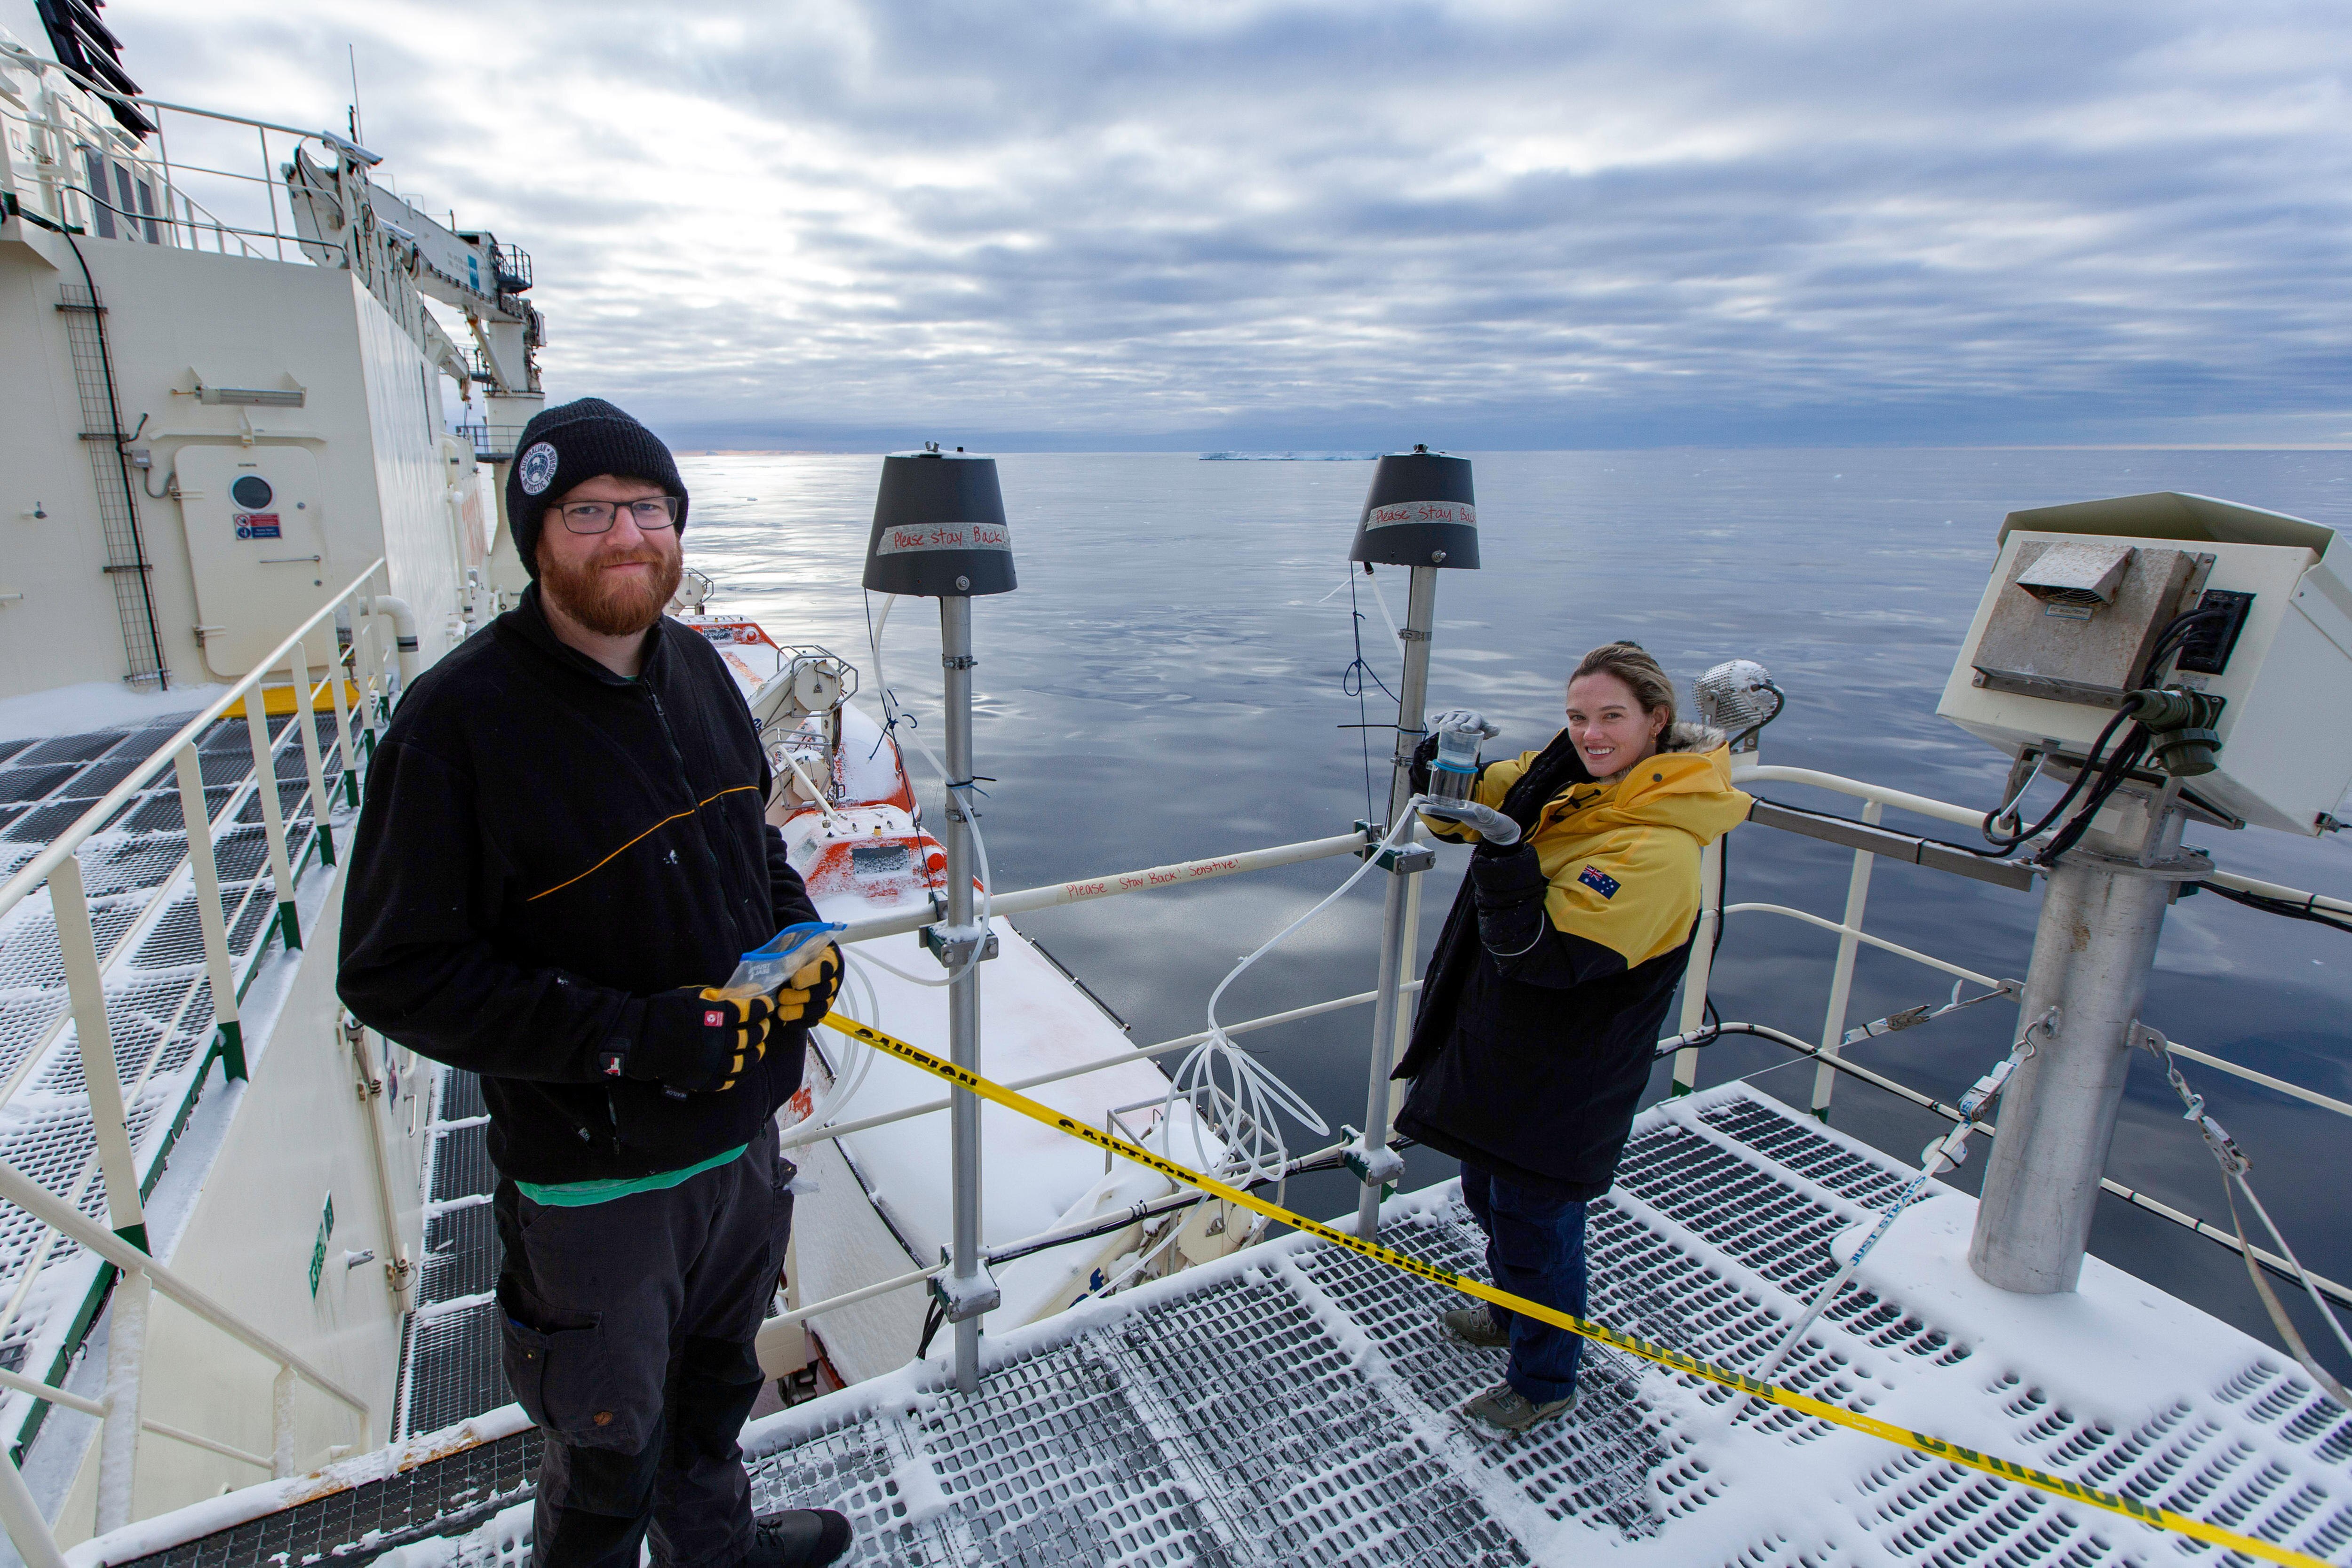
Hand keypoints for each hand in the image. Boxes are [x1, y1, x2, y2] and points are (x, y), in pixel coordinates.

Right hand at [627, 988, 774, 1094]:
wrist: (641, 1039)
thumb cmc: (666, 1010)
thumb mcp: (694, 994)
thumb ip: (719, 996)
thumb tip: (742, 993)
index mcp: (718, 1017)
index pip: (750, 1012)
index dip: (761, 1008)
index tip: (766, 1006)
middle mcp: (720, 1042)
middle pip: (752, 1037)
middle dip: (762, 1030)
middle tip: (764, 1026)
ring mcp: (713, 1063)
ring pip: (746, 1061)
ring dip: (756, 1053)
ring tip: (759, 1048)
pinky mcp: (705, 1080)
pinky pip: (730, 1080)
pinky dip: (741, 1074)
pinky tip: (744, 1067)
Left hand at [773, 942, 841, 1026]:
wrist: (800, 959)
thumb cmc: (797, 950)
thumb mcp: (794, 945)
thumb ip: (792, 954)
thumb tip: (786, 967)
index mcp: (829, 959)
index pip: (824, 969)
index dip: (809, 977)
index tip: (793, 981)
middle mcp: (832, 979)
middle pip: (823, 992)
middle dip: (801, 997)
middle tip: (781, 997)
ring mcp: (828, 996)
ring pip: (820, 1008)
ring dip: (800, 1012)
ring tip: (781, 1012)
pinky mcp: (821, 1010)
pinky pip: (814, 1020)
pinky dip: (800, 1022)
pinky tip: (785, 1021)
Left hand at [1417, 798, 1522, 847]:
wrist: (1496, 827)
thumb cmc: (1494, 822)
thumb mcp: (1491, 818)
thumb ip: (1486, 814)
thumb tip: (1480, 810)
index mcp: (1464, 816)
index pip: (1446, 812)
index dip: (1434, 809)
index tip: (1422, 807)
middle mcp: (1458, 814)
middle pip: (1438, 809)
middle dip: (1425, 805)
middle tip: (1411, 801)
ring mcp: (1458, 812)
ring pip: (1440, 806)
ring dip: (1427, 802)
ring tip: (1415, 798)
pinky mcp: (1460, 809)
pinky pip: (1446, 804)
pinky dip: (1438, 800)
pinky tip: (1430, 796)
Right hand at [1427, 708, 1499, 739]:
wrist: (1468, 721)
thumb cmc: (1478, 728)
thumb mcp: (1486, 730)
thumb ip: (1491, 730)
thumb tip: (1497, 729)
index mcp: (1476, 718)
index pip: (1473, 721)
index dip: (1469, 725)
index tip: (1465, 729)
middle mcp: (1466, 715)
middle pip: (1460, 718)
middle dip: (1456, 722)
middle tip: (1452, 727)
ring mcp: (1456, 715)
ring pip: (1451, 716)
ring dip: (1446, 720)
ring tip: (1442, 725)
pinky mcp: (1448, 715)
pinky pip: (1443, 715)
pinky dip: (1438, 717)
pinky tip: (1434, 720)